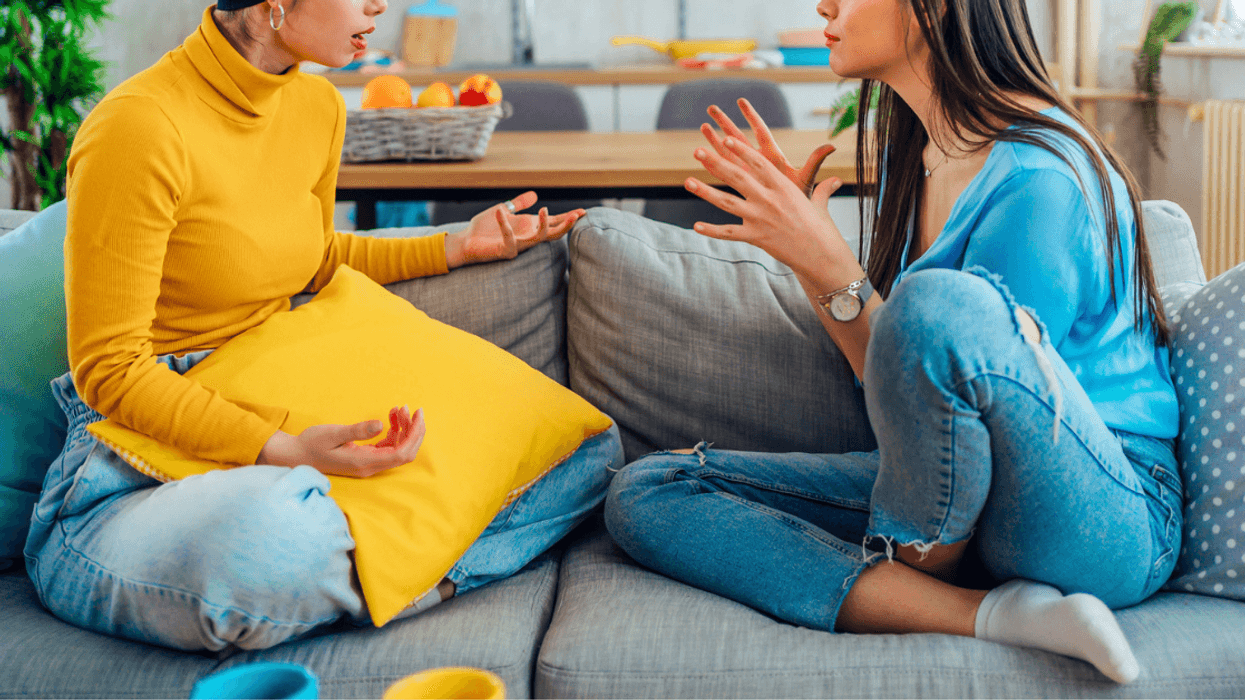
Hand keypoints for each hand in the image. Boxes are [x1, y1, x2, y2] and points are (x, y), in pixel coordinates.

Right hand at [257, 405, 425, 477]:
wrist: (295, 455)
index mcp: (364, 462)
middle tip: (413, 409)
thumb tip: (380, 424)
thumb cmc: (311, 444)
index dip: (415, 435)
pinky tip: (390, 416)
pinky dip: (393, 431)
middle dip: (413, 431)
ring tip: (399, 408)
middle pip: (404, 453)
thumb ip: (358, 430)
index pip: (402, 453)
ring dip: (403, 429)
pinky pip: (387, 446)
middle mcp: (370, 466)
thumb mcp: (333, 433)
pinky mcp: (365, 458)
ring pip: (398, 448)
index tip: (418, 414)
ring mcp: (368, 463)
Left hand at [445, 191, 584, 267]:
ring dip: (544, 225)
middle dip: (566, 225)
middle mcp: (526, 237)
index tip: (583, 212)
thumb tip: (535, 194)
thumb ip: (518, 204)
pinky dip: (504, 225)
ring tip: (544, 210)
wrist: (465, 241)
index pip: (553, 223)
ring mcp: (518, 246)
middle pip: (553, 233)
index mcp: (528, 227)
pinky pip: (509, 238)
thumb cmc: (483, 228)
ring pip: (538, 238)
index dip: (568, 218)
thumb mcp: (503, 211)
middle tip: (577, 215)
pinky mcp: (505, 251)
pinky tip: (500, 211)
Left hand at [685, 133, 855, 280]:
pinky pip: (729, 233)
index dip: (740, 149)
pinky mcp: (755, 237)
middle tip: (697, 150)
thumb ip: (822, 188)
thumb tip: (836, 180)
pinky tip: (696, 226)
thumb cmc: (821, 227)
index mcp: (783, 186)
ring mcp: (760, 218)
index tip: (724, 138)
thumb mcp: (819, 204)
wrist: (821, 254)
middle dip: (716, 162)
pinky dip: (712, 231)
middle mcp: (769, 199)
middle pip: (737, 177)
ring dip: (705, 191)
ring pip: (727, 202)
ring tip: (688, 181)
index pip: (757, 163)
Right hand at [703, 98, 837, 195]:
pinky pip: (724, 174)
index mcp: (773, 159)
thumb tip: (831, 146)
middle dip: (725, 123)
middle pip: (739, 139)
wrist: (792, 221)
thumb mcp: (806, 180)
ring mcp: (747, 174)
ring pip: (727, 154)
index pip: (761, 133)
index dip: (751, 117)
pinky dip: (712, 165)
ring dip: (714, 141)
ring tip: (702, 126)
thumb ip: (815, 162)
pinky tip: (700, 157)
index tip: (741, 101)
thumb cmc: (800, 200)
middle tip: (711, 108)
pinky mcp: (741, 187)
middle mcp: (758, 163)